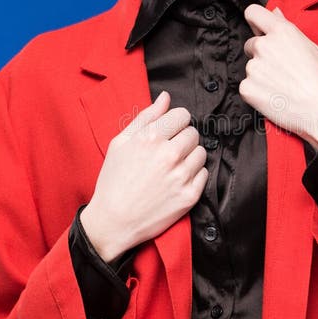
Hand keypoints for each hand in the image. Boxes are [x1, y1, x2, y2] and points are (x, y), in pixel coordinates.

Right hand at [80, 91, 207, 261]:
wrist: (113, 221)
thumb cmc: (113, 180)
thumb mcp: (120, 142)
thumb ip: (146, 117)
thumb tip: (166, 97)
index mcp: (150, 137)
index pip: (183, 115)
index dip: (176, 122)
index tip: (169, 131)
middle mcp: (169, 154)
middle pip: (193, 133)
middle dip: (182, 139)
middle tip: (168, 152)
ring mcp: (181, 176)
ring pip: (201, 153)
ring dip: (190, 157)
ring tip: (172, 167)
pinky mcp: (189, 196)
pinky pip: (204, 174)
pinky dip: (194, 175)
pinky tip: (177, 181)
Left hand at [240, 5, 317, 148]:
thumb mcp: (310, 46)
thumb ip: (286, 28)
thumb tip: (274, 12)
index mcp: (280, 31)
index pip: (253, 13)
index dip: (255, 22)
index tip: (259, 30)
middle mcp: (263, 46)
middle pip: (251, 44)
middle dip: (261, 54)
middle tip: (280, 69)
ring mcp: (253, 67)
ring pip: (251, 67)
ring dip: (260, 74)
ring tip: (282, 86)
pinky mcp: (247, 88)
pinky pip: (247, 86)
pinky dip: (257, 92)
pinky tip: (274, 97)